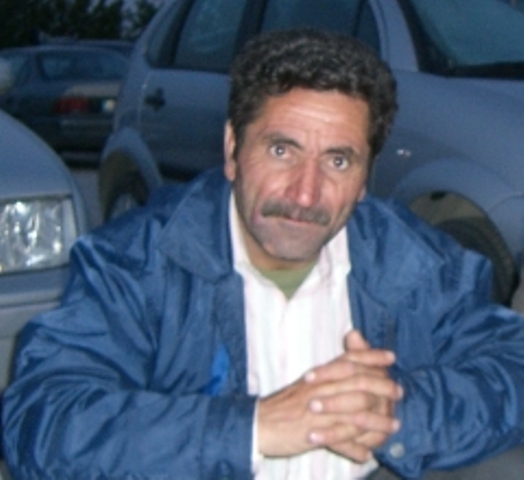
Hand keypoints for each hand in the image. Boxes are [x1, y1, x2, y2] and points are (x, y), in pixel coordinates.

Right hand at [257, 332, 401, 461]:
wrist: (258, 422)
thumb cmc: (283, 404)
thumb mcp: (306, 384)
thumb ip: (328, 373)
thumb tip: (348, 356)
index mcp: (318, 376)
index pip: (349, 359)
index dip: (371, 356)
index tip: (390, 356)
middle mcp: (320, 389)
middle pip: (358, 382)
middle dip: (382, 386)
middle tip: (398, 391)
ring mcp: (317, 411)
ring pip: (355, 412)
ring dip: (377, 421)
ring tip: (394, 426)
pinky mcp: (312, 433)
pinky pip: (340, 441)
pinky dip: (355, 448)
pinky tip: (367, 454)